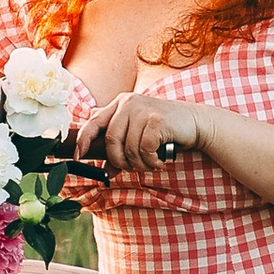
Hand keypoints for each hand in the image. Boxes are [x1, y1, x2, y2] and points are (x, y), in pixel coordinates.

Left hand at [69, 88, 203, 192]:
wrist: (195, 123)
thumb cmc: (164, 131)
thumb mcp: (138, 134)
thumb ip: (121, 146)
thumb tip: (106, 170)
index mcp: (119, 104)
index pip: (93, 122)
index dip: (83, 141)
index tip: (78, 157)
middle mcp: (128, 103)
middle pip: (111, 141)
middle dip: (120, 161)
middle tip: (133, 168)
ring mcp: (142, 109)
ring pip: (129, 149)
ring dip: (140, 164)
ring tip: (151, 162)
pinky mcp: (156, 120)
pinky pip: (144, 149)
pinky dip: (151, 161)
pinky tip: (160, 159)